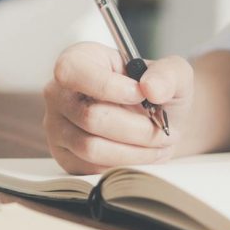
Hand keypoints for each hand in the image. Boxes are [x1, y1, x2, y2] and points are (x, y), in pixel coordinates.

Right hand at [44, 42, 193, 173]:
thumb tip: (151, 88)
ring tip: (158, 144)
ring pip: (92, 148)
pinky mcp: (66, 157)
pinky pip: (92, 168)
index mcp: (78, 61)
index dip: (108, 87)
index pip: (72, 72)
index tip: (141, 95)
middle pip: (90, 117)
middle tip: (162, 129)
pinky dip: (124, 165)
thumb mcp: (172, 74)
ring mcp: (57, 127)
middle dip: (136, 128)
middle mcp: (58, 93)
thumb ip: (167, 74)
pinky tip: (142, 155)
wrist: (156, 122)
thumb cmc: (156, 93)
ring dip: (134, 151)